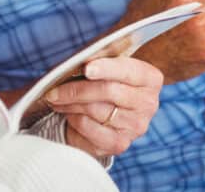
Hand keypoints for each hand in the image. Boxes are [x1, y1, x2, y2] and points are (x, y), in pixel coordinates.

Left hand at [44, 57, 162, 156]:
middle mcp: (148, 104)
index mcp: (150, 79)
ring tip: (56, 98)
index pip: (127, 70)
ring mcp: (136, 126)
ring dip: (69, 103)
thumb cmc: (108, 80)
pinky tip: (67, 112)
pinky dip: (74, 118)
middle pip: (107, 91)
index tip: (85, 67)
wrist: (114, 109)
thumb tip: (78, 61)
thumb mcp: (109, 66)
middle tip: (54, 88)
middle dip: (76, 89)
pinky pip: (89, 128)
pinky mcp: (120, 143)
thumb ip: (99, 60)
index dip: (106, 68)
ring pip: (94, 110)